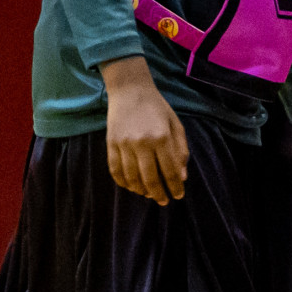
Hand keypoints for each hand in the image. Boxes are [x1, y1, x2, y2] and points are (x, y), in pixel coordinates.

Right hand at [101, 55, 188, 204]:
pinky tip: (131, 187)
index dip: (175, 186)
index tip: (178, 196)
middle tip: (164, 201)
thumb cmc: (157, 107)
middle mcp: (142, 143)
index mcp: (162, 137)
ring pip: (132, 178)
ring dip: (141, 190)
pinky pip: (115, 170)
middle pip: (150, 178)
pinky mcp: (110, 144)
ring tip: (149, 194)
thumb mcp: (176, 124)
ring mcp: (124, 145)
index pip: (170, 170)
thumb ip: (180, 150)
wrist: (130, 90)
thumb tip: (181, 176)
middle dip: (159, 194)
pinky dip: (123, 182)